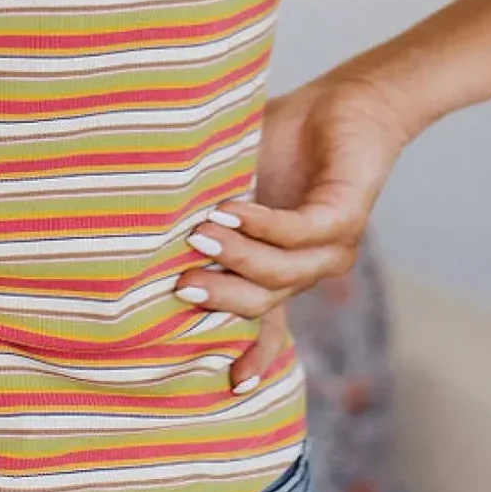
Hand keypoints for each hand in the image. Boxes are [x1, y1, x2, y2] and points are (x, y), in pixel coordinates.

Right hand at [176, 70, 414, 390]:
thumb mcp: (233, 185)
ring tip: (197, 232)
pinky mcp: (344, 218)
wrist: (348, 106)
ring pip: (278, 272)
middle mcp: (307, 269)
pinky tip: (230, 208)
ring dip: (235, 257)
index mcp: (280, 270)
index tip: (231, 386)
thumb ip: (202, 211)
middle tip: (179, 283)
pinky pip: (297, 232)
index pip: (264, 324)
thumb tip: (142, 228)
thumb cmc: (285, 144)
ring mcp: (329, 249)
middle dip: (219, 298)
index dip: (251, 356)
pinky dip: (261, 225)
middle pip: (261, 303)